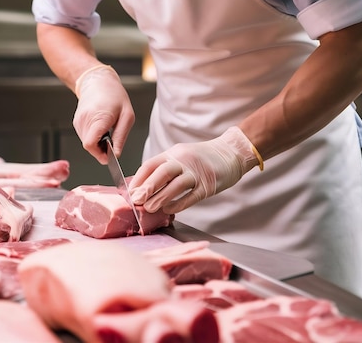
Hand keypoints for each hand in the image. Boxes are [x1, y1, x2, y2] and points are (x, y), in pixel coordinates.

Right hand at [73, 65, 134, 163]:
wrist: (98, 82)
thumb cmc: (114, 96)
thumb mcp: (127, 116)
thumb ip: (121, 137)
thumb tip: (117, 154)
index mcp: (98, 118)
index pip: (91, 145)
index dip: (100, 154)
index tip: (110, 156)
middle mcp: (84, 120)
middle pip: (89, 146)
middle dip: (101, 150)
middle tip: (113, 141)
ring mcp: (78, 122)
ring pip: (87, 143)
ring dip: (98, 143)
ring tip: (108, 130)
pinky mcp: (77, 123)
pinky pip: (85, 137)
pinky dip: (94, 138)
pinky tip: (101, 128)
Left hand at [129, 127, 259, 213]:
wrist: (231, 152)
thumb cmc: (202, 159)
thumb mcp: (180, 158)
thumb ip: (164, 170)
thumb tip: (143, 189)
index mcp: (173, 153)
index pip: (151, 164)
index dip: (139, 178)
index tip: (130, 192)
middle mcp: (184, 160)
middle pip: (162, 172)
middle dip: (148, 187)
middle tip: (136, 200)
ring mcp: (197, 172)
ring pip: (177, 184)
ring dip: (162, 197)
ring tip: (150, 208)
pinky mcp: (209, 183)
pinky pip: (192, 195)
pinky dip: (180, 203)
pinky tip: (170, 210)